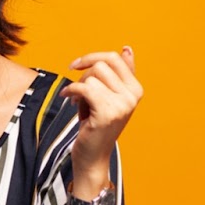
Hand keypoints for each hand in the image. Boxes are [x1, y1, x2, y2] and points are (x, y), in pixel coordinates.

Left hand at [61, 46, 142, 191]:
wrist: (93, 156)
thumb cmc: (97, 125)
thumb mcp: (109, 95)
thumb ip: (119, 74)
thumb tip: (127, 48)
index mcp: (136, 89)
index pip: (114, 58)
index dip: (92, 58)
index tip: (76, 66)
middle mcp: (133, 96)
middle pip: (101, 65)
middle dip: (84, 75)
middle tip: (78, 92)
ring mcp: (122, 105)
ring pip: (92, 76)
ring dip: (78, 87)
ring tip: (78, 102)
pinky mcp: (107, 113)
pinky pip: (84, 88)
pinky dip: (71, 92)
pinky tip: (68, 99)